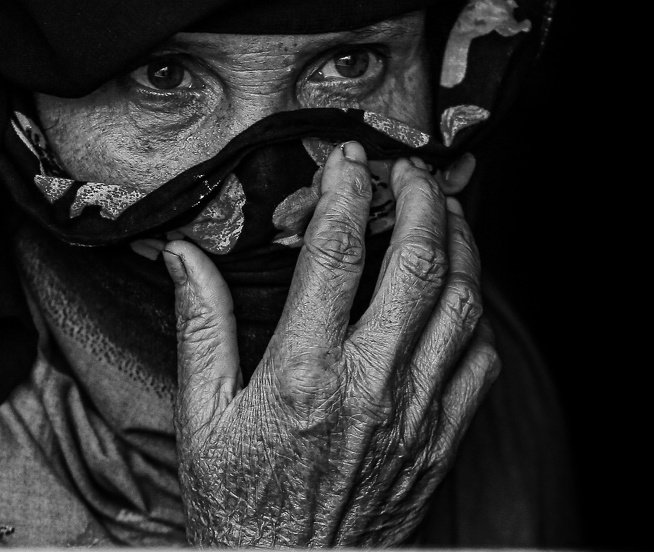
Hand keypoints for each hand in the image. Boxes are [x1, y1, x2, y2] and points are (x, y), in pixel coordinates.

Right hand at [162, 143, 498, 546]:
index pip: (336, 252)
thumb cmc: (238, 504)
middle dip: (420, 198)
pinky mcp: (440, 441)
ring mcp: (414, 414)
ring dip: (459, 243)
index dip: (345, 190)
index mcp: (302, 372)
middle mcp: (369, 385)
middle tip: (408, 169)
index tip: (346, 158)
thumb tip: (183, 251)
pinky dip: (476, 313)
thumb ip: (199, 325)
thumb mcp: (201, 416)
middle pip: (418, 263)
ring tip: (444, 210)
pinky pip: (479, 361)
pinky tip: (457, 293)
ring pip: (462, 303)